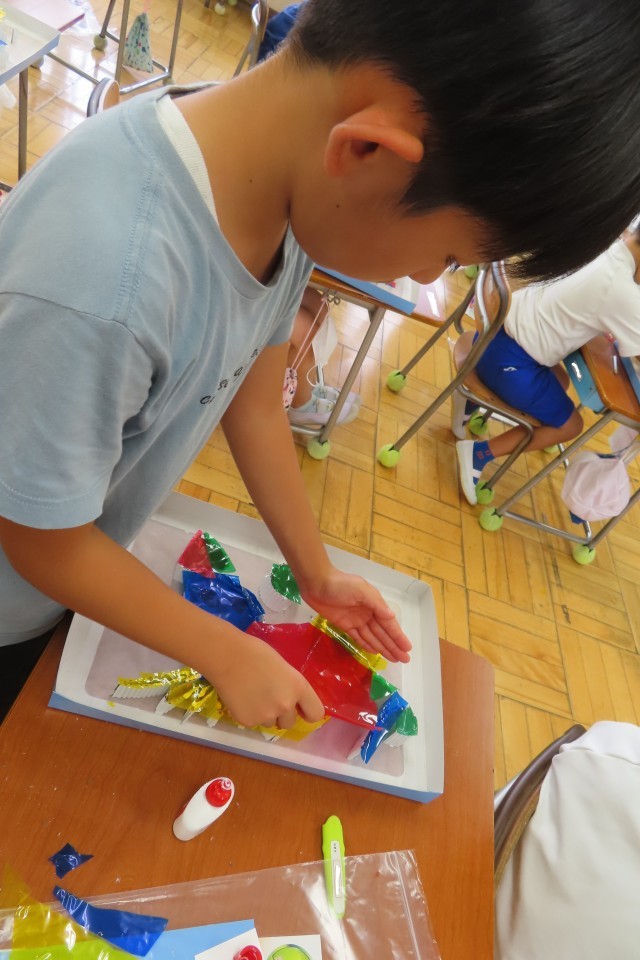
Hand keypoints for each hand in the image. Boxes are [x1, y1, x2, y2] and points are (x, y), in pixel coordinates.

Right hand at [209, 628, 325, 729]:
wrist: (227, 656)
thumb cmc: (256, 653)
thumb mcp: (284, 668)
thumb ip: (291, 686)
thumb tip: (292, 699)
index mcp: (298, 688)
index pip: (315, 714)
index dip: (307, 712)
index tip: (300, 709)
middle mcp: (286, 705)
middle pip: (290, 723)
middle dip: (282, 714)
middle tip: (269, 698)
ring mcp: (266, 715)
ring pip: (270, 723)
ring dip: (265, 714)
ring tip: (253, 695)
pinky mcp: (248, 721)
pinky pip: (253, 723)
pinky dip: (249, 714)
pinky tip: (241, 698)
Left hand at [301, 567, 411, 662]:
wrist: (317, 583)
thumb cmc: (340, 584)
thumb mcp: (361, 590)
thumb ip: (377, 604)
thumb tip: (392, 616)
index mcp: (374, 604)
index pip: (389, 624)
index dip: (398, 636)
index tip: (407, 648)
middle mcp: (368, 613)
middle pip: (383, 633)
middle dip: (393, 646)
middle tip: (404, 659)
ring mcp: (356, 620)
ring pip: (372, 637)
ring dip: (383, 648)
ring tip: (394, 659)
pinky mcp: (344, 624)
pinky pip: (358, 637)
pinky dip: (367, 644)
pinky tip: (375, 652)